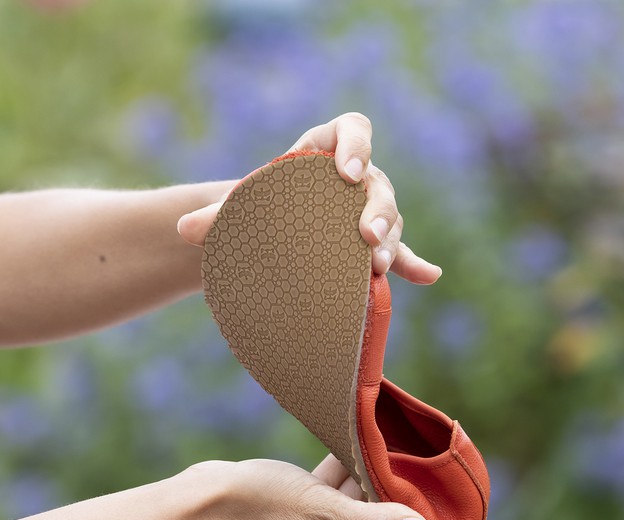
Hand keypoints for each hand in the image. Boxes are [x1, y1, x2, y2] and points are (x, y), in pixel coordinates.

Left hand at [177, 112, 442, 284]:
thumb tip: (182, 229)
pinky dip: (414, 264)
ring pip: (390, 218)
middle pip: (377, 182)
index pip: (352, 128)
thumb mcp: (241, 207)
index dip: (355, 144)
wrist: (271, 227)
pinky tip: (429, 275)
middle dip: (376, 208)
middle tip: (364, 234)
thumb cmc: (260, 205)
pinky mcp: (373, 244)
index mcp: (325, 149)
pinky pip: (400, 252)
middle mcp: (355, 178)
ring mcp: (368, 212)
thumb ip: (216, 214)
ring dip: (390, 240)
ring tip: (376, 265)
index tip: (345, 171)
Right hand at [189, 455, 496, 519]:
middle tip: (461, 487)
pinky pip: (347, 485)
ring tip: (418, 453)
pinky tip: (364, 440)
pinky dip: (359, 466)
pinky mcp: (313, 502)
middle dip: (433, 513)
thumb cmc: (263, 504)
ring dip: (395, 481)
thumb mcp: (320, 510)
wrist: (211, 499)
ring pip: (376, 503)